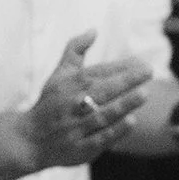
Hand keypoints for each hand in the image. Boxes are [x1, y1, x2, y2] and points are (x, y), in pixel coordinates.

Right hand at [21, 32, 155, 168]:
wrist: (29, 139)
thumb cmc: (51, 103)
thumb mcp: (59, 74)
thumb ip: (75, 51)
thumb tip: (94, 30)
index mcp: (69, 85)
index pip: (97, 73)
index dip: (120, 67)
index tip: (141, 62)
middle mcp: (72, 105)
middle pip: (101, 91)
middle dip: (125, 81)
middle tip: (149, 72)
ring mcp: (75, 128)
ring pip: (102, 115)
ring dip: (123, 105)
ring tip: (144, 94)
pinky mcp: (79, 148)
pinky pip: (98, 139)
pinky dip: (114, 130)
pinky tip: (132, 121)